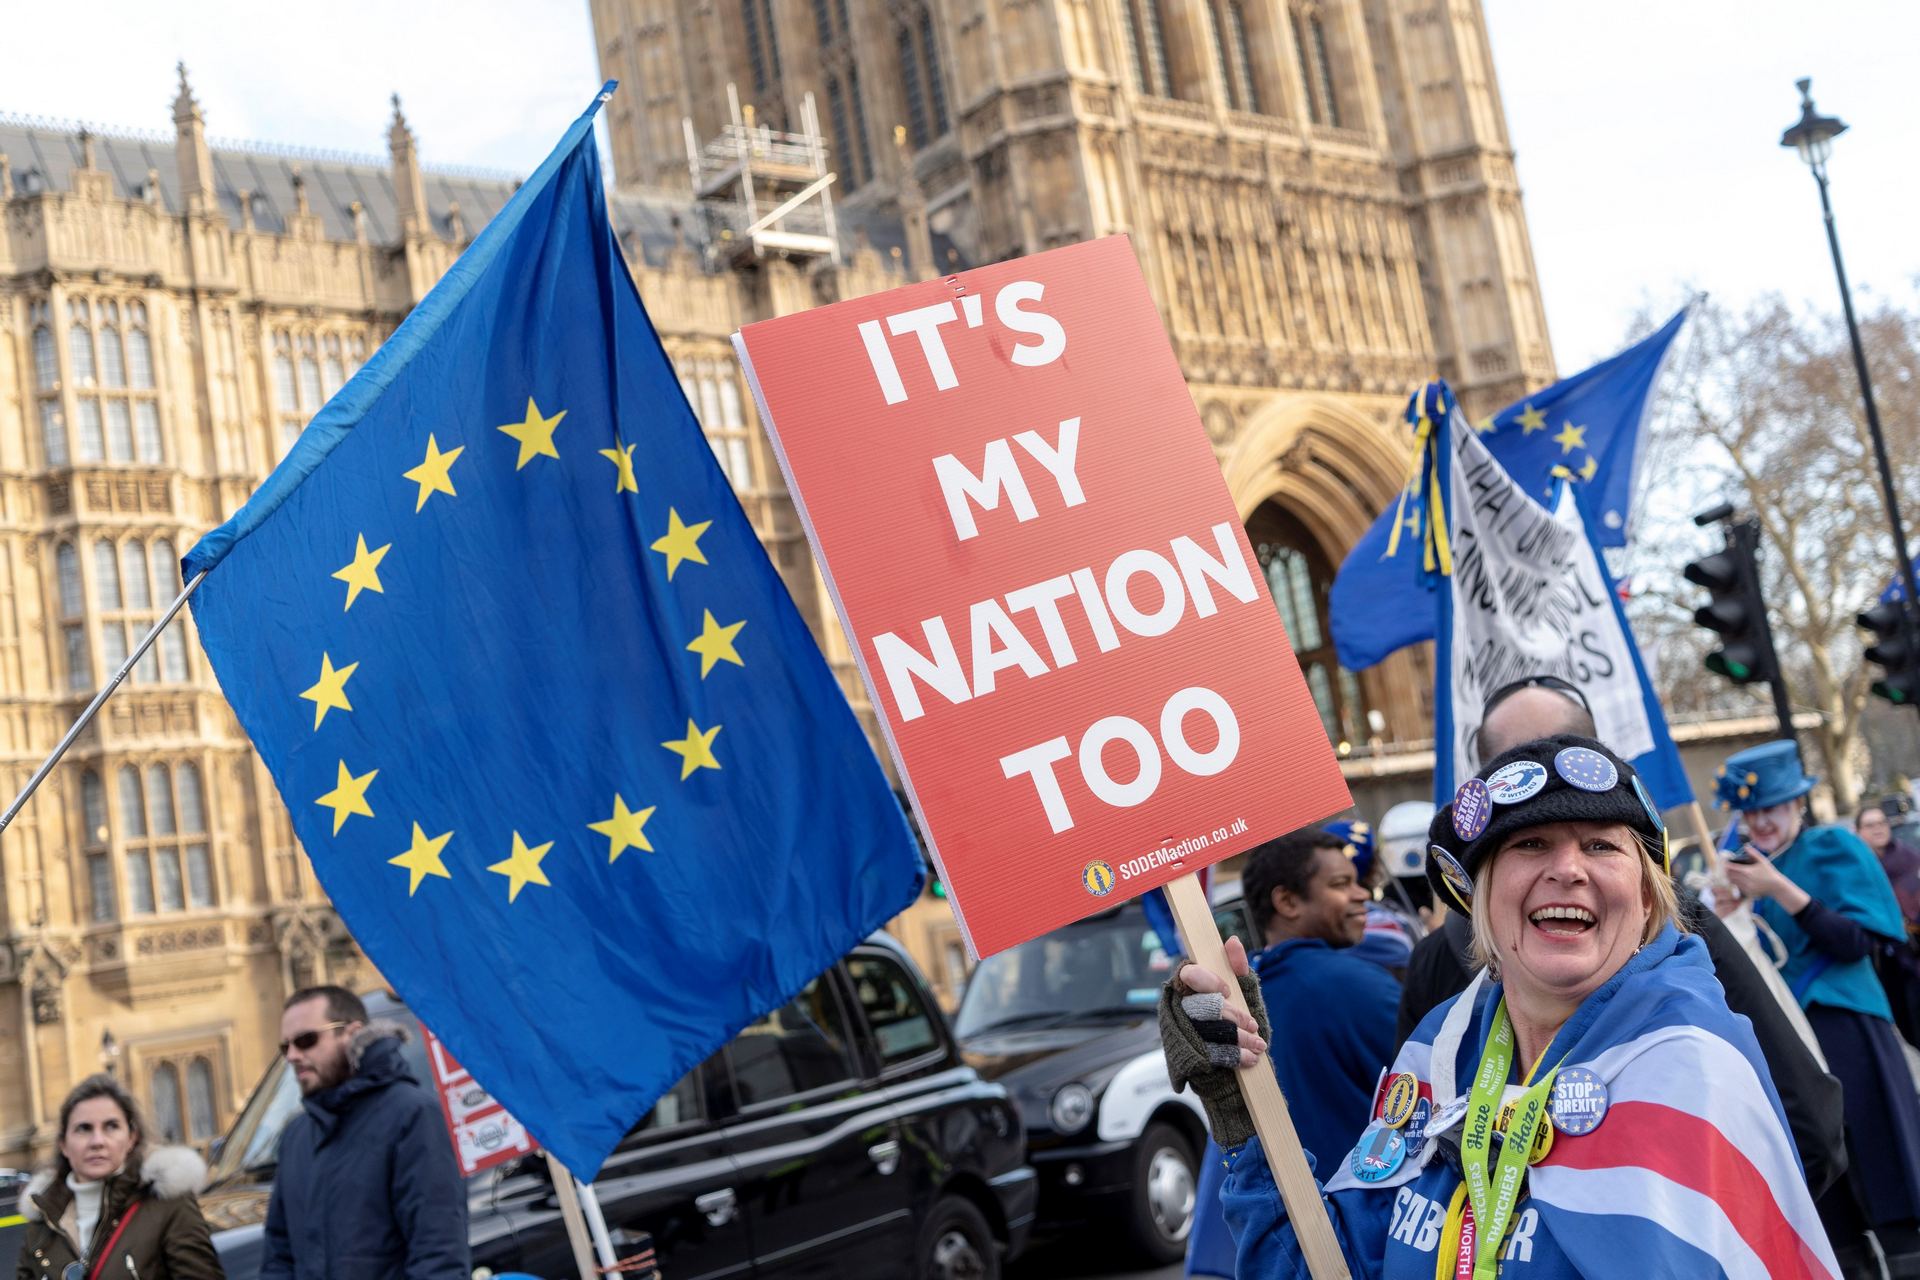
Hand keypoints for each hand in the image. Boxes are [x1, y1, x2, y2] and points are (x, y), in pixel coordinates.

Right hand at [1175, 936, 1268, 1067]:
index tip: (1227, 990)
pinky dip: (1234, 1056)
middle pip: (1200, 1006)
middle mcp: (1180, 1006)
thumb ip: (1239, 968)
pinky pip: (1208, 1054)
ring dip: (1238, 1038)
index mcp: (1191, 986)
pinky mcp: (1185, 1055)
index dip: (1207, 981)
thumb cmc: (1237, 1022)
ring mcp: (1180, 1032)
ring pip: (1207, 1031)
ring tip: (1259, 1045)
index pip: (1188, 975)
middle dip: (1232, 1017)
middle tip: (1254, 1026)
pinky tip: (1250, 1058)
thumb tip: (1232, 941)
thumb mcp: (1243, 993)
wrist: (1235, 1067)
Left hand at [1722, 854, 1810, 912]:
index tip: (1726, 861)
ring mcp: (1747, 888)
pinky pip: (1738, 887)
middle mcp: (1746, 880)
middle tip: (1727, 867)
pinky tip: (1739, 880)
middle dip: (1727, 870)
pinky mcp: (1748, 893)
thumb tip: (1745, 845)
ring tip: (1732, 873)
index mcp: (1748, 871)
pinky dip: (1737, 883)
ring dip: (1731, 877)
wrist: (1777, 887)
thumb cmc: (1770, 872)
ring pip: (1733, 882)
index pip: (1731, 867)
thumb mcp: (1762, 861)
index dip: (1727, 864)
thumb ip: (1753, 853)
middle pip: (1730, 875)